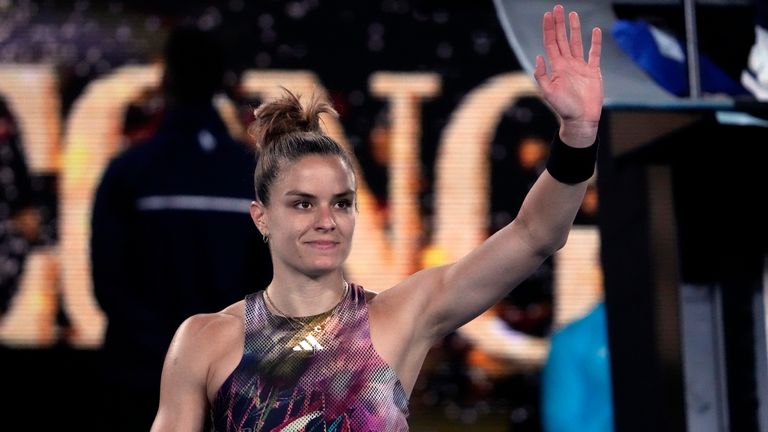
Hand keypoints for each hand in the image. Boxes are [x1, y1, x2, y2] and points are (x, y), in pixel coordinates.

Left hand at [534, 4, 602, 147]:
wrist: (581, 120)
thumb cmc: (564, 109)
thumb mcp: (548, 92)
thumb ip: (542, 75)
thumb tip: (538, 57)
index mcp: (556, 67)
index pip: (551, 43)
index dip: (549, 29)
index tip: (548, 15)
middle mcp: (567, 64)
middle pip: (562, 39)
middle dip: (560, 23)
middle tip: (558, 8)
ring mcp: (580, 67)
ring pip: (577, 43)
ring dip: (574, 29)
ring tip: (573, 14)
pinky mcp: (593, 72)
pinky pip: (594, 54)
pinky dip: (595, 43)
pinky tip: (595, 31)